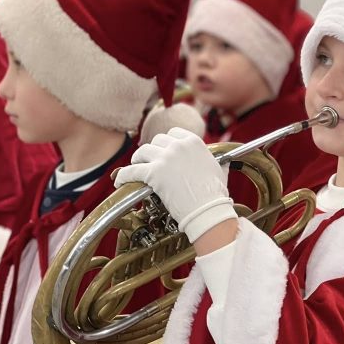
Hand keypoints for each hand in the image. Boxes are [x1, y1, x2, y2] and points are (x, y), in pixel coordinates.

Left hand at [115, 128, 236, 242]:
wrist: (208, 210)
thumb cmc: (214, 194)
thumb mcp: (220, 170)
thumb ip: (216, 161)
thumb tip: (224, 161)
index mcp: (194, 141)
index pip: (173, 133)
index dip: (166, 143)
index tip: (163, 151)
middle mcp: (178, 145)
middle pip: (156, 141)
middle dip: (152, 152)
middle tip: (149, 162)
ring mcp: (165, 158)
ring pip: (142, 152)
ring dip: (138, 160)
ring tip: (137, 169)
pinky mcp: (154, 173)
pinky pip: (132, 170)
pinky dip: (123, 176)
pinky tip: (120, 181)